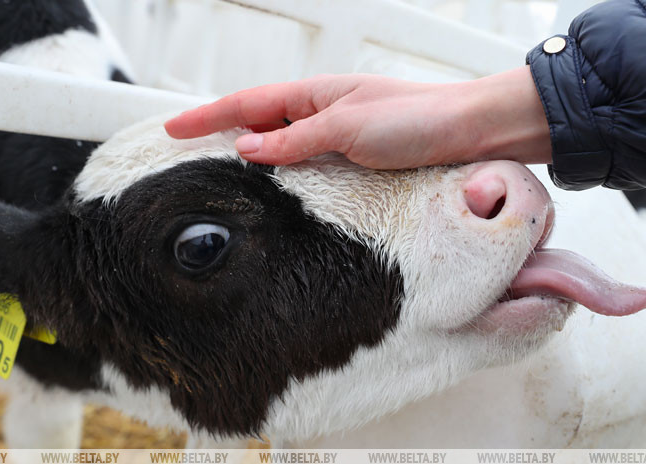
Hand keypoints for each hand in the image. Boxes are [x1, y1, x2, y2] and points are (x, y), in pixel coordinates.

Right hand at [164, 67, 551, 168]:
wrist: (474, 130)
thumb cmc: (419, 119)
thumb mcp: (348, 128)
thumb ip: (296, 140)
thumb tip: (247, 148)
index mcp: (316, 94)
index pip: (247, 104)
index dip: (207, 118)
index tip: (170, 130)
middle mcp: (325, 111)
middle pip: (260, 122)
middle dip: (222, 135)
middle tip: (186, 155)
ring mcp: (342, 134)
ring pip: (284, 145)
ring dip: (254, 156)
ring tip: (222, 176)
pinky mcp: (361, 157)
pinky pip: (311, 163)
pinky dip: (288, 171)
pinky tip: (281, 188)